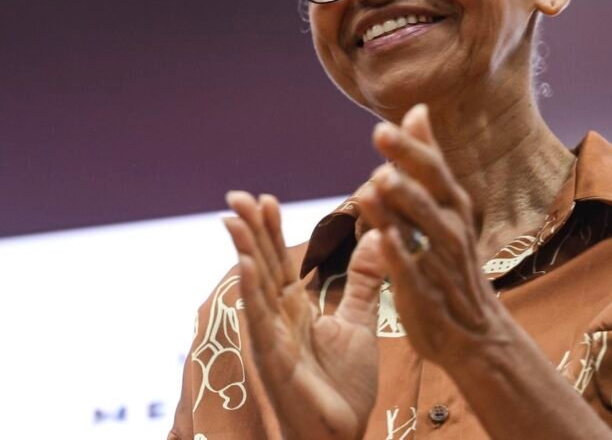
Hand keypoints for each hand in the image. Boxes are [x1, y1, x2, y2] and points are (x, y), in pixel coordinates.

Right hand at [224, 192, 386, 439]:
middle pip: (262, 266)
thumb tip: (377, 237)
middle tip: (238, 195)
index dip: (271, 230)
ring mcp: (272, 339)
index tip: (266, 199)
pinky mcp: (275, 361)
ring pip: (256, 288)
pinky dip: (253, 293)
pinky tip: (247, 266)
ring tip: (234, 219)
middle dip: (250, 231)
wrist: (341, 436)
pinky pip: (262, 322)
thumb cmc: (343, 385)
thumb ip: (364, 281)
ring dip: (245, 252)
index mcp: (294, 309)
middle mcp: (277, 319)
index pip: (280, 260)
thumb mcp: (359, 322)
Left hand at [358, 105, 504, 365]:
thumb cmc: (452, 260)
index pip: (433, 168)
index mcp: (451, 205)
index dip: (410, 146)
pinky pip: (410, 268)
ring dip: (400, 203)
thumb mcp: (445, 205)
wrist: (475, 332)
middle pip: (428, 189)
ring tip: (377, 181)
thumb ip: (427, 160)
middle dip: (406, 162)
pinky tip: (381, 237)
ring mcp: (438, 259)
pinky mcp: (425, 290)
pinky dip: (398, 252)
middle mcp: (449, 227)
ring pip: (419, 226)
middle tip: (381, 136)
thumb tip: (417, 110)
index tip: (383, 125)